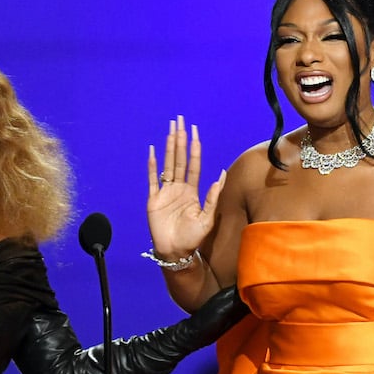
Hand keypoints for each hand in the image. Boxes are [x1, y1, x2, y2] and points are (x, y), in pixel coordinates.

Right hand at [147, 115, 223, 259]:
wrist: (176, 252)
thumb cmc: (193, 238)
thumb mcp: (207, 218)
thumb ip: (213, 197)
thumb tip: (221, 174)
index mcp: (192, 191)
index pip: (193, 164)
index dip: (194, 147)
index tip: (195, 131)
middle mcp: (178, 188)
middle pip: (179, 158)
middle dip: (180, 139)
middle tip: (180, 121)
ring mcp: (165, 192)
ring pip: (168, 164)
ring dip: (169, 147)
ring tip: (170, 130)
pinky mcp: (154, 200)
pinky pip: (153, 179)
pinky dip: (153, 166)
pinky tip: (153, 152)